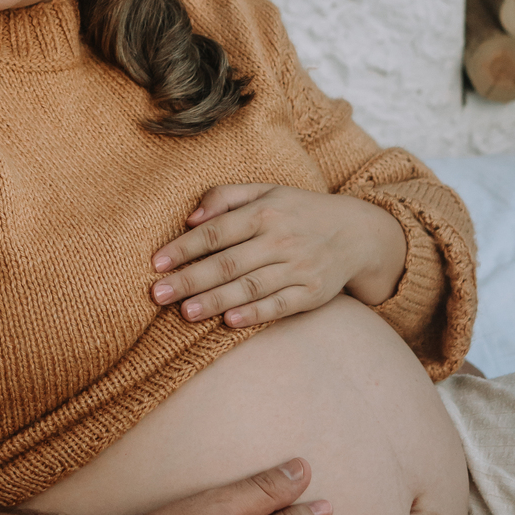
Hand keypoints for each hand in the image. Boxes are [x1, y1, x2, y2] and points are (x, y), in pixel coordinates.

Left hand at [150, 183, 406, 327]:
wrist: (358, 231)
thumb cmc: (298, 210)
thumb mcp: (266, 191)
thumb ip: (225, 196)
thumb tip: (190, 217)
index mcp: (265, 212)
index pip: (217, 232)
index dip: (185, 248)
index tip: (157, 263)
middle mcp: (281, 240)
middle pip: (228, 263)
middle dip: (191, 279)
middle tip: (157, 294)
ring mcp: (298, 268)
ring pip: (250, 287)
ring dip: (216, 301)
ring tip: (184, 312)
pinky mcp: (312, 293)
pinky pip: (280, 306)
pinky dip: (255, 314)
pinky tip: (230, 323)